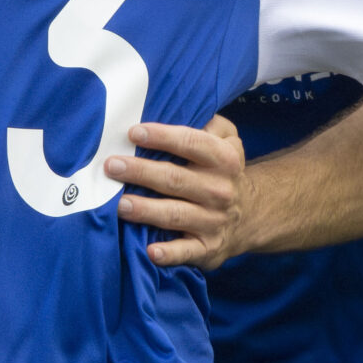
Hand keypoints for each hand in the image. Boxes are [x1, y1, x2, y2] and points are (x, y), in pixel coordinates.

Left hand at [108, 116, 247, 269]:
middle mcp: (220, 190)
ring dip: (146, 210)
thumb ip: (210, 123)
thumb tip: (180, 108)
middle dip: (141, 172)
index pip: (191, 143)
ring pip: (175, 214)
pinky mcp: (207, 248)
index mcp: (224, 159)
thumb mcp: (228, 140)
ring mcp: (213, 221)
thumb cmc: (222, 171)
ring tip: (120, 204)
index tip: (133, 132)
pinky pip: (186, 252)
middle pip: (175, 179)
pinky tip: (151, 252)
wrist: (250, 216)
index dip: (162, 137)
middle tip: (112, 166)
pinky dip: (169, 254)